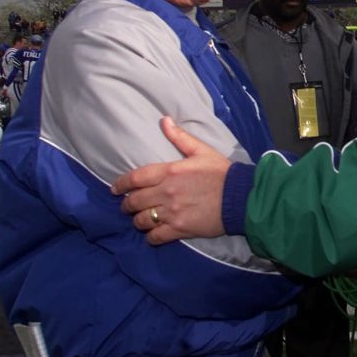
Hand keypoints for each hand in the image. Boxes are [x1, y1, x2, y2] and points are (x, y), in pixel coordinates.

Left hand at [113, 117, 230, 244]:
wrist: (241, 197)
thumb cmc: (222, 173)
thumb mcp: (201, 151)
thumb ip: (179, 137)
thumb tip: (164, 120)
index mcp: (169, 171)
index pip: (135, 178)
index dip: (121, 184)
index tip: (115, 189)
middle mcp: (167, 192)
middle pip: (134, 201)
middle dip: (126, 205)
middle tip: (126, 206)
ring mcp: (172, 212)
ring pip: (142, 220)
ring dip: (137, 221)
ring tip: (140, 220)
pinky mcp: (180, 229)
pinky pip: (156, 237)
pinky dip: (151, 237)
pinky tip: (152, 234)